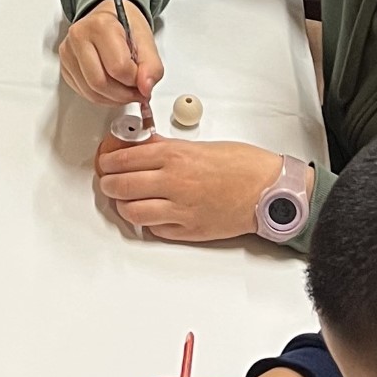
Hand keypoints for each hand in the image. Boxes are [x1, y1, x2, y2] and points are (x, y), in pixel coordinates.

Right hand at [59, 0, 162, 105]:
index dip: (135, 80)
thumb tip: (145, 88)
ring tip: (126, 91)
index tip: (143, 78)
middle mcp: (79, 37)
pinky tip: (112, 88)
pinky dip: (102, 97)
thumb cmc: (125, 25)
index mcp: (100, 25)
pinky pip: (83, 93)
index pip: (118, 67)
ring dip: (113, 99)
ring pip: (91, 92)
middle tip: (137, 92)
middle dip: (124, 94)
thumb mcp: (146, 40)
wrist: (108, 15)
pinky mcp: (65, 66)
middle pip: (100, 83)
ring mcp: (68, 52)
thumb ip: (151, 66)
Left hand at [96, 136, 281, 241]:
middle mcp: (173, 182)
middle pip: (119, 186)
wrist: (271, 190)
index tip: (106, 162)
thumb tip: (140, 147)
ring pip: (131, 212)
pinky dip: (148, 222)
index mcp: (174, 156)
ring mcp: (180, 209)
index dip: (107, 162)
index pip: (122, 159)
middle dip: (110, 184)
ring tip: (128, 199)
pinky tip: (153, 213)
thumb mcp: (199, 145)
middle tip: (111, 181)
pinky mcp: (189, 231)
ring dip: (124, 206)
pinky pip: (154, 230)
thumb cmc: (243, 165)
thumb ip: (165, 148)